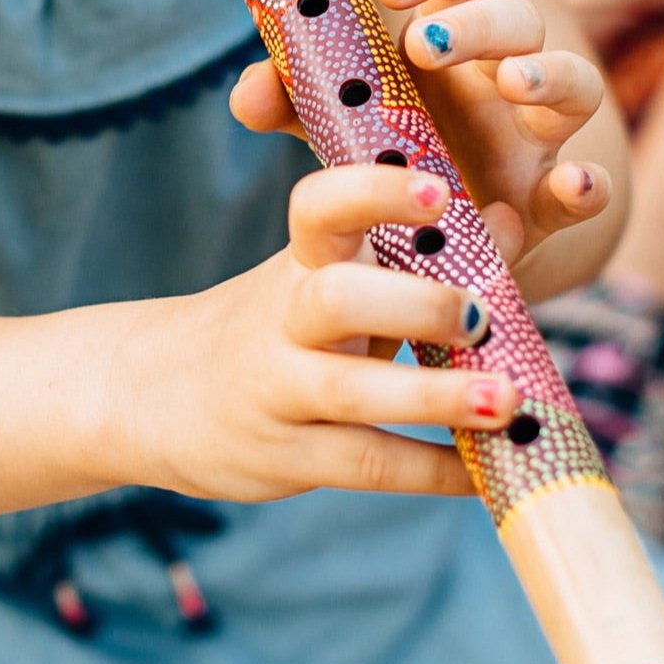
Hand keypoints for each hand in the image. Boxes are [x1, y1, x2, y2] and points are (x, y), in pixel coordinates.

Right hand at [121, 161, 517, 502]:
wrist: (154, 391)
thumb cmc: (276, 324)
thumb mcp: (321, 278)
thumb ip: (409, 259)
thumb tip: (508, 223)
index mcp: (298, 261)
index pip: (319, 208)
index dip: (376, 194)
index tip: (439, 192)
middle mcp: (283, 319)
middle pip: (335, 299)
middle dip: (412, 304)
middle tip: (478, 313)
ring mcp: (278, 390)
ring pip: (349, 390)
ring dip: (433, 395)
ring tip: (507, 400)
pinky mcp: (285, 457)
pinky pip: (363, 464)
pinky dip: (429, 469)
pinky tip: (484, 472)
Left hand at [229, 0, 611, 270]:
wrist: (423, 234)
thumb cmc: (381, 149)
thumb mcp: (329, 123)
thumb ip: (288, 100)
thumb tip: (246, 94)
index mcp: (451, 37)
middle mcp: (504, 74)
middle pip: (518, 19)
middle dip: (476, 22)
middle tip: (421, 44)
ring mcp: (536, 135)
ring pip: (576, 81)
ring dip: (548, 74)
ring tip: (512, 83)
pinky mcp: (548, 200)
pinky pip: (588, 186)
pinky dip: (591, 183)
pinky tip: (572, 183)